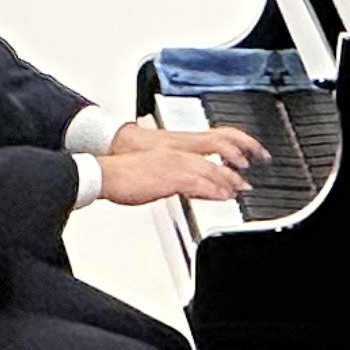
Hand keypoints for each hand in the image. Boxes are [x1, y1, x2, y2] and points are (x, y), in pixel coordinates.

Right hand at [98, 142, 259, 206]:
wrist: (105, 174)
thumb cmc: (121, 176)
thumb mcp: (149, 175)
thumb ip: (167, 178)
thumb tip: (176, 188)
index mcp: (170, 153)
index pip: (202, 157)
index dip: (220, 165)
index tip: (232, 174)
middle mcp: (176, 156)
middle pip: (212, 162)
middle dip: (231, 174)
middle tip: (244, 184)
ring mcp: (174, 165)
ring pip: (210, 171)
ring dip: (228, 182)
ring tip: (240, 191)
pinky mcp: (170, 177)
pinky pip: (199, 183)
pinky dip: (215, 190)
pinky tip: (224, 196)